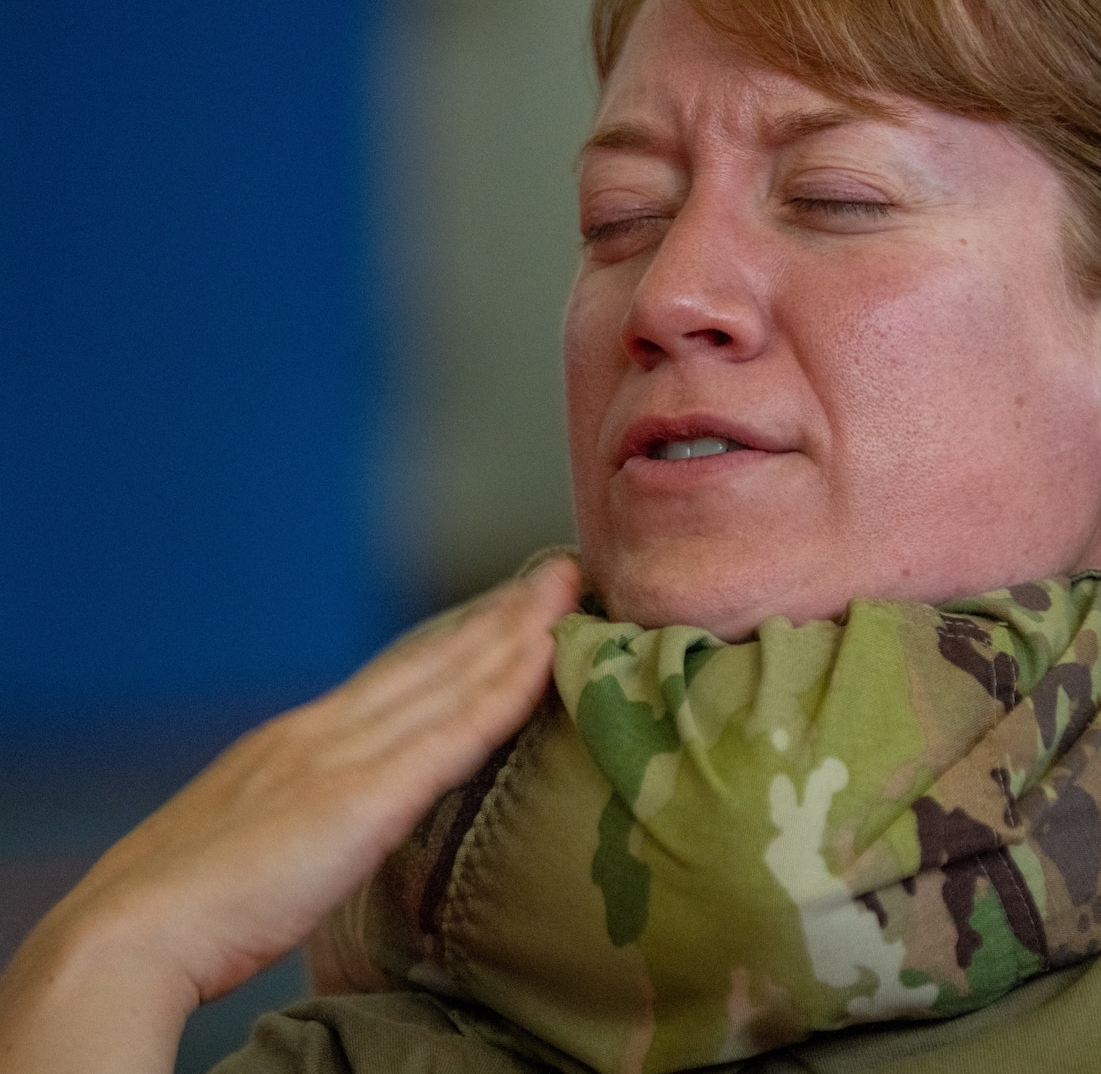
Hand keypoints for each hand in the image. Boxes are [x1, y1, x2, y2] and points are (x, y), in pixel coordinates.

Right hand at [0, 555, 579, 1073]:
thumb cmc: (186, 914)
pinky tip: (546, 653)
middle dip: (501, 612)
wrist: (129, 932)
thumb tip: (336, 832)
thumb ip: (304, 824)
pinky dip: (505, 687)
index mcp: (296, 742)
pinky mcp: (363, 797)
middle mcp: (326, 732)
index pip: (397, 676)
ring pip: (452, 676)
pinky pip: (454, 732)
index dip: (458, 639)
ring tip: (570, 587)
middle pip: (433, 658)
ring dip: (517, 628)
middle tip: (562, 570)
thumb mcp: (255, 846)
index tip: (510, 605)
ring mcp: (345, 757)